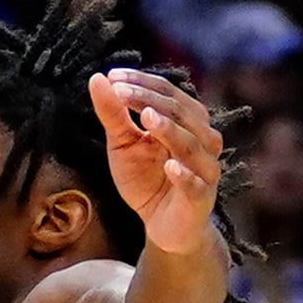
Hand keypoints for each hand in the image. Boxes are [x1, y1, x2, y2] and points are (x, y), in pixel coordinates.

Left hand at [87, 68, 223, 255]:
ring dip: (169, 130)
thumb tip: (98, 77)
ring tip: (146, 118)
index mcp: (187, 120)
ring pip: (190, 144)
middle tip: (121, 92)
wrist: (162, 224)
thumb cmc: (147, 179)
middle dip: (149, 100)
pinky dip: (183, 175)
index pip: (167, 93)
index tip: (114, 77)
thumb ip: (113, 113)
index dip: (142, 82)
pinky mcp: (201, 199)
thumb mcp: (123, 144)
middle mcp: (202, 139)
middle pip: (180, 112)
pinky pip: (195, 184)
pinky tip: (169, 166)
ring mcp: (204, 169)